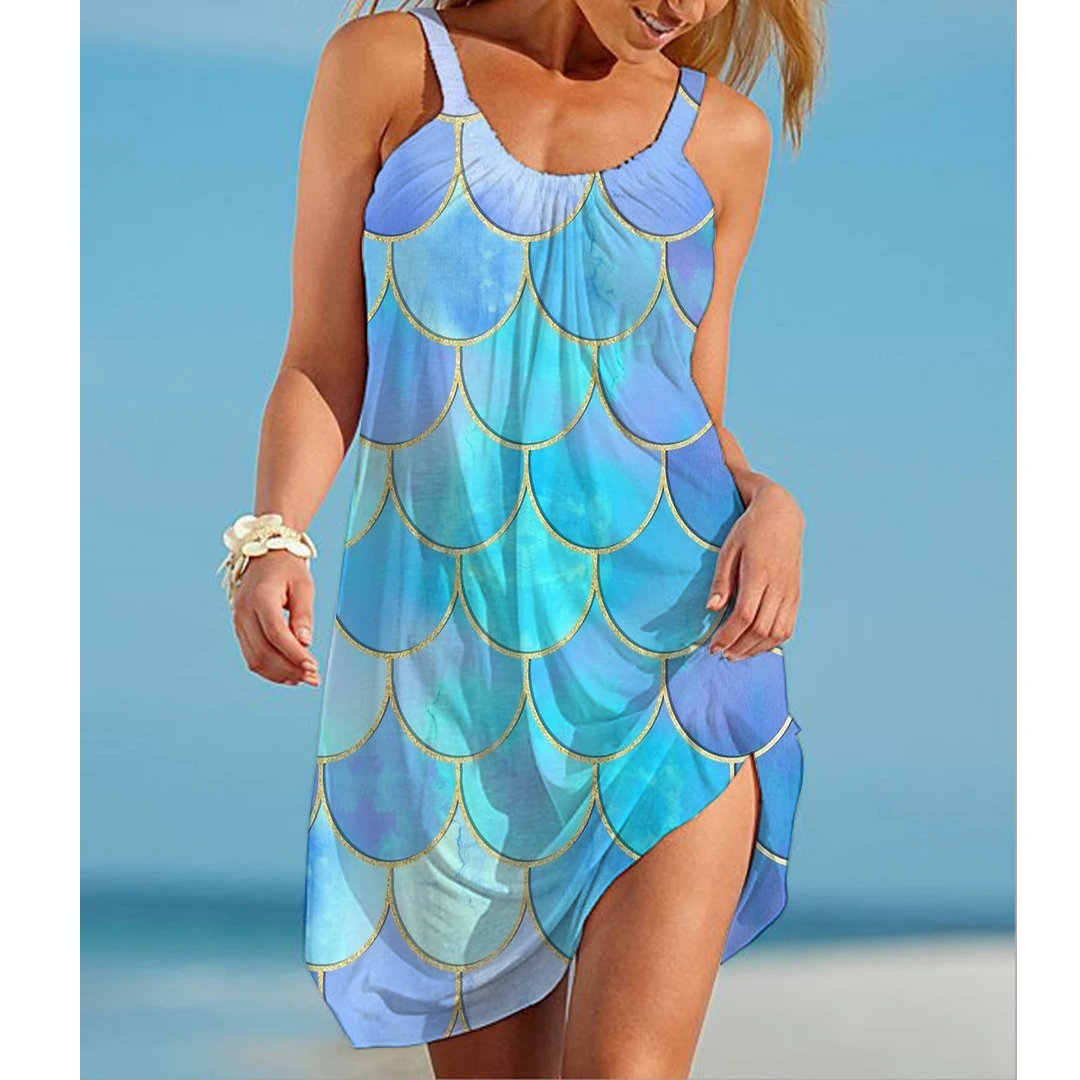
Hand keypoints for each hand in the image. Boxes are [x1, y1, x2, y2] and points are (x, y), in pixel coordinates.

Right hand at [231, 550, 319, 686]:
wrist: (264, 555)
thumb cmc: (286, 568)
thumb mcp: (303, 585)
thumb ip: (304, 614)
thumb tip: (305, 642)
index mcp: (261, 598)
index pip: (276, 634)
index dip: (294, 654)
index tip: (313, 667)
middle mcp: (244, 612)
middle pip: (263, 652)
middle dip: (289, 669)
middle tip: (312, 677)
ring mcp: (238, 622)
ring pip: (254, 659)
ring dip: (279, 674)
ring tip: (302, 678)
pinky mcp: (240, 629)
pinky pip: (251, 656)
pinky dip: (269, 669)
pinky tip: (288, 673)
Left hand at [705, 482, 803, 661]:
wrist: (782, 516)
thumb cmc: (750, 530)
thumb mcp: (728, 549)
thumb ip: (721, 580)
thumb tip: (712, 609)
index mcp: (759, 573)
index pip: (744, 616)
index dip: (728, 636)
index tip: (713, 647)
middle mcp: (779, 586)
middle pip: (760, 629)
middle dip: (739, 647)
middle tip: (721, 654)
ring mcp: (791, 592)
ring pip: (777, 633)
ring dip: (756, 649)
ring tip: (736, 654)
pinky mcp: (796, 595)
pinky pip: (788, 627)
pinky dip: (772, 642)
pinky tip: (756, 645)